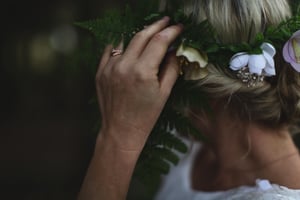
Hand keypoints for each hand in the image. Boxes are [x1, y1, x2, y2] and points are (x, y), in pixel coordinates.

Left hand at [96, 17, 182, 149]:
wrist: (121, 130)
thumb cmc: (146, 116)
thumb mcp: (164, 93)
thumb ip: (171, 67)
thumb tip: (175, 49)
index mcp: (142, 72)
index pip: (159, 41)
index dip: (172, 31)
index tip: (179, 27)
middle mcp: (124, 66)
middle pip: (142, 35)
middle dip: (156, 26)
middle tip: (166, 21)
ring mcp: (109, 68)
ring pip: (126, 40)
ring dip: (140, 34)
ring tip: (150, 32)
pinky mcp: (100, 71)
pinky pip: (111, 49)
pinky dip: (122, 44)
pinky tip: (131, 45)